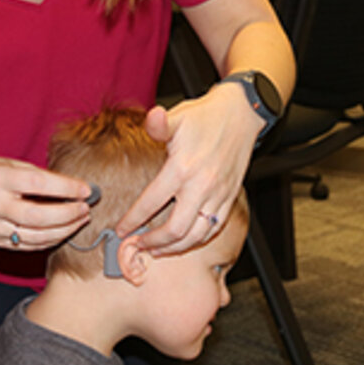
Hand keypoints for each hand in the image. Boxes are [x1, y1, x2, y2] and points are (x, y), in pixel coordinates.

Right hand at [0, 158, 92, 250]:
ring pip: (36, 236)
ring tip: (80, 220)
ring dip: (64, 230)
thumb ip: (37, 175)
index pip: (37, 184)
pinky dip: (50, 240)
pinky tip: (64, 231)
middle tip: (85, 208)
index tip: (86, 190)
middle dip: (68, 214)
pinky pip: (29, 245)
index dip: (66, 188)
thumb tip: (73, 187)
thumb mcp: (9, 164)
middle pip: (38, 216)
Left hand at [115, 83, 261, 254]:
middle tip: (137, 246)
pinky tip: (184, 240)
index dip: (133, 220)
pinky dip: (197, 240)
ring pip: (196, 235)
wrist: (241, 115)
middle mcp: (201, 186)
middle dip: (152, 243)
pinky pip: (214, 228)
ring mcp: (218, 194)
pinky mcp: (229, 197)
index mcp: (182, 168)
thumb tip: (151, 118)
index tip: (122, 230)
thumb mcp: (178, 116)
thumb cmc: (207, 116)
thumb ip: (158, 124)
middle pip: (174, 229)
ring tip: (158, 250)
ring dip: (174, 247)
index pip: (151, 203)